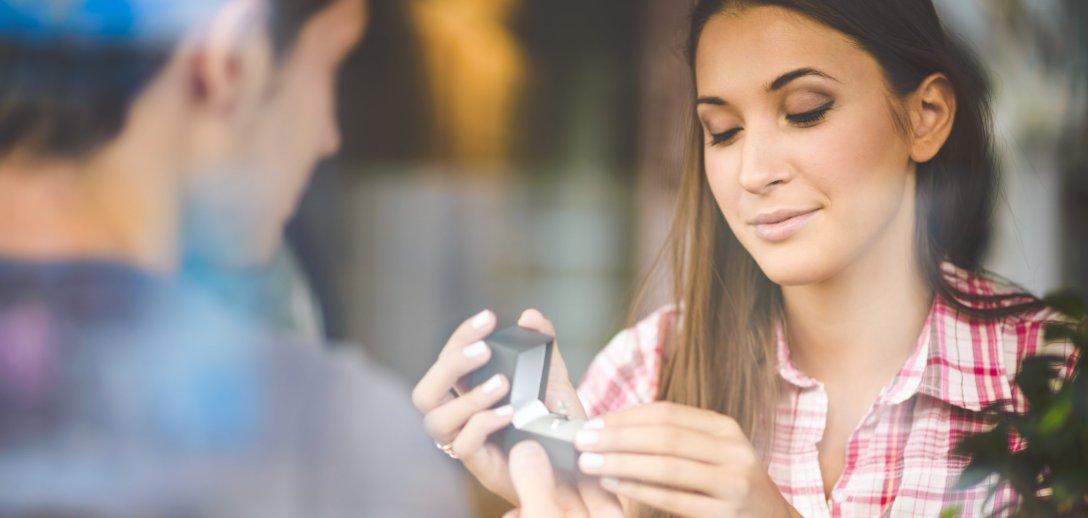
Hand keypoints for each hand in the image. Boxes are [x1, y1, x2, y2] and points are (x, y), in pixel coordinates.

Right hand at [411, 308, 610, 512]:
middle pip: (424, 391)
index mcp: (467, 390)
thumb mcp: (552, 377)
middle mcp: (457, 415)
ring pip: (436, 420)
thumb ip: (543, 345)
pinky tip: (510, 413)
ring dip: (469, 398)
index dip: (461, 337)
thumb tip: (530, 316)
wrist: (574, 462)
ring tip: (503, 384)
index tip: (489, 318)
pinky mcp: (478, 463)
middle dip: (450, 365)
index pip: (447, 359)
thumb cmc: (554, 420)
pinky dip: (484, 423)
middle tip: (484, 350)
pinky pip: (463, 445)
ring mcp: (464, 440)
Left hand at [574, 402, 799, 517]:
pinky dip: (638, 489)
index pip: (666, 413)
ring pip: (666, 466)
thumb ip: (676, 440)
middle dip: (617, 437)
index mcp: (725, 429)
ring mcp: (732, 483)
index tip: (592, 423)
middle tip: (582, 441)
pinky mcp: (724, 513)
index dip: (625, 416)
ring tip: (590, 463)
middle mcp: (733, 451)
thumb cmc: (729, 488)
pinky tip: (614, 484)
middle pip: (664, 436)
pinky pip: (673, 498)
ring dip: (621, 462)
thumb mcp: (713, 455)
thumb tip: (614, 427)